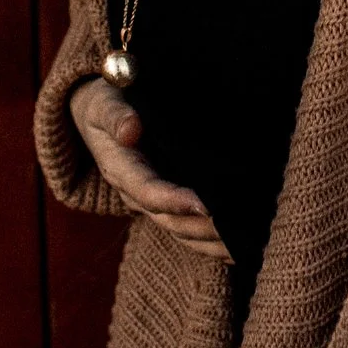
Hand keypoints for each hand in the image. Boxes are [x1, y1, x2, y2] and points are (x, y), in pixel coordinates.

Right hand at [67, 78, 230, 262]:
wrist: (100, 118)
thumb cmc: (106, 105)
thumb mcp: (102, 103)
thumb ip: (115, 116)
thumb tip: (130, 131)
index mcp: (121, 169)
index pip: (149, 191)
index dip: (175, 201)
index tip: (205, 205)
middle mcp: (136, 193)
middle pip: (169, 219)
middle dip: (203, 227)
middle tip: (238, 226)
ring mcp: (151, 202)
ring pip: (181, 231)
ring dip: (211, 241)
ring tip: (247, 241)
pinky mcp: (166, 202)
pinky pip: (187, 228)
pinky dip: (211, 240)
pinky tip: (239, 243)